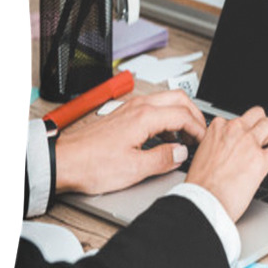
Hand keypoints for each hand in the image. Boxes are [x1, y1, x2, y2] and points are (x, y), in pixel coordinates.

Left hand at [55, 91, 207, 194]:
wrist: (64, 161)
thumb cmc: (91, 164)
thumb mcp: (134, 169)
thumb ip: (163, 159)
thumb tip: (180, 153)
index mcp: (144, 117)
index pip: (183, 115)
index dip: (198, 128)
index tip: (203, 141)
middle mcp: (138, 107)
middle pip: (178, 98)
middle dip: (194, 114)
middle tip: (200, 132)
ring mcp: (130, 109)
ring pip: (166, 101)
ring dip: (180, 115)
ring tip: (185, 137)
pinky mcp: (123, 115)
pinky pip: (153, 108)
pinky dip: (166, 118)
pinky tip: (164, 137)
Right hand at [185, 106, 267, 221]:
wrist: (201, 203)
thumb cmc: (200, 187)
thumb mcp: (203, 156)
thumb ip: (218, 147)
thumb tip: (231, 153)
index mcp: (217, 129)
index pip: (238, 120)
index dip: (246, 132)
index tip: (248, 142)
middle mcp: (233, 130)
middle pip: (258, 115)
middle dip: (264, 128)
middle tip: (266, 142)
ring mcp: (248, 143)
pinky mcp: (260, 160)